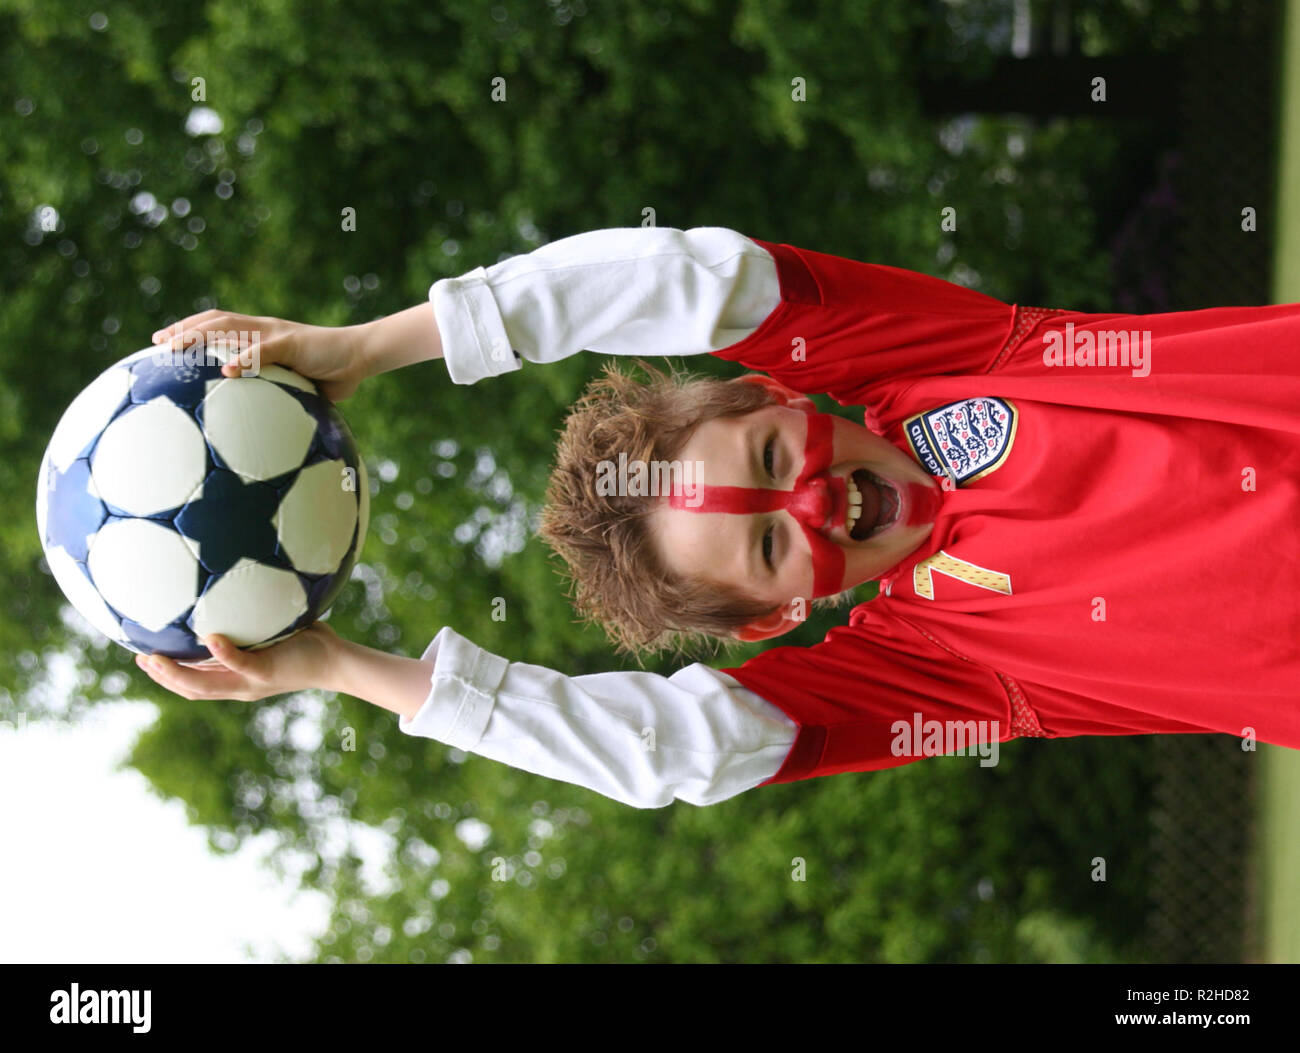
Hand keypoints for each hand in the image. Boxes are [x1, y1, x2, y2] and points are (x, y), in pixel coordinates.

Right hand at [134, 623, 342, 701]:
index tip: (144, 658)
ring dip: (178, 673)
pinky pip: (240, 663)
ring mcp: (252, 680)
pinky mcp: (268, 671)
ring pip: (206, 685)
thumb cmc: (306, 642)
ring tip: (155, 657)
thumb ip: (250, 620)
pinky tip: (209, 637)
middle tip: (139, 658)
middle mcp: (240, 684)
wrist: (336, 660)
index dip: (168, 675)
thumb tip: (233, 587)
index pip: (195, 683)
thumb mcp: (270, 632)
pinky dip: (223, 653)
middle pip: (191, 689)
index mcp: (237, 677)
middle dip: (163, 677)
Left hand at [152, 310, 365, 401]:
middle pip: (215, 321)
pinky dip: (243, 358)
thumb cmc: (331, 373)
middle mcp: (263, 329)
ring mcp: (275, 334)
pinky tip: (225, 369)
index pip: (219, 324)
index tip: (164, 342)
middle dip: (184, 329)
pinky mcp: (292, 343)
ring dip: (200, 336)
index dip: (191, 329)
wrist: (360, 356)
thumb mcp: (296, 385)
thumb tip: (259, 423)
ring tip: (177, 347)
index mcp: (261, 335)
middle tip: (158, 342)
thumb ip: (276, 393)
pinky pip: (262, 350)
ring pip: (229, 328)